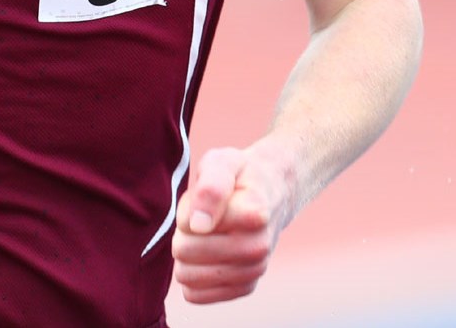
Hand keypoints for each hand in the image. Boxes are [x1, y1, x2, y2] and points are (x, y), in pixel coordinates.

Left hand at [171, 145, 291, 303]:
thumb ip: (211, 186)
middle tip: (202, 215)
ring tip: (206, 234)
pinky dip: (192, 275)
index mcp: (254, 214)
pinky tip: (207, 255)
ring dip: (187, 253)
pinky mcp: (245, 287)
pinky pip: (196, 294)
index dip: (187, 208)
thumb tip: (198, 225)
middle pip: (184, 251)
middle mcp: (259, 247)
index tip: (204, 198)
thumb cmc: (240, 175)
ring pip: (187, 276)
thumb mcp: (223, 162)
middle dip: (183, 232)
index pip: (189, 225)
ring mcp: (254, 270)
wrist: (272, 193)